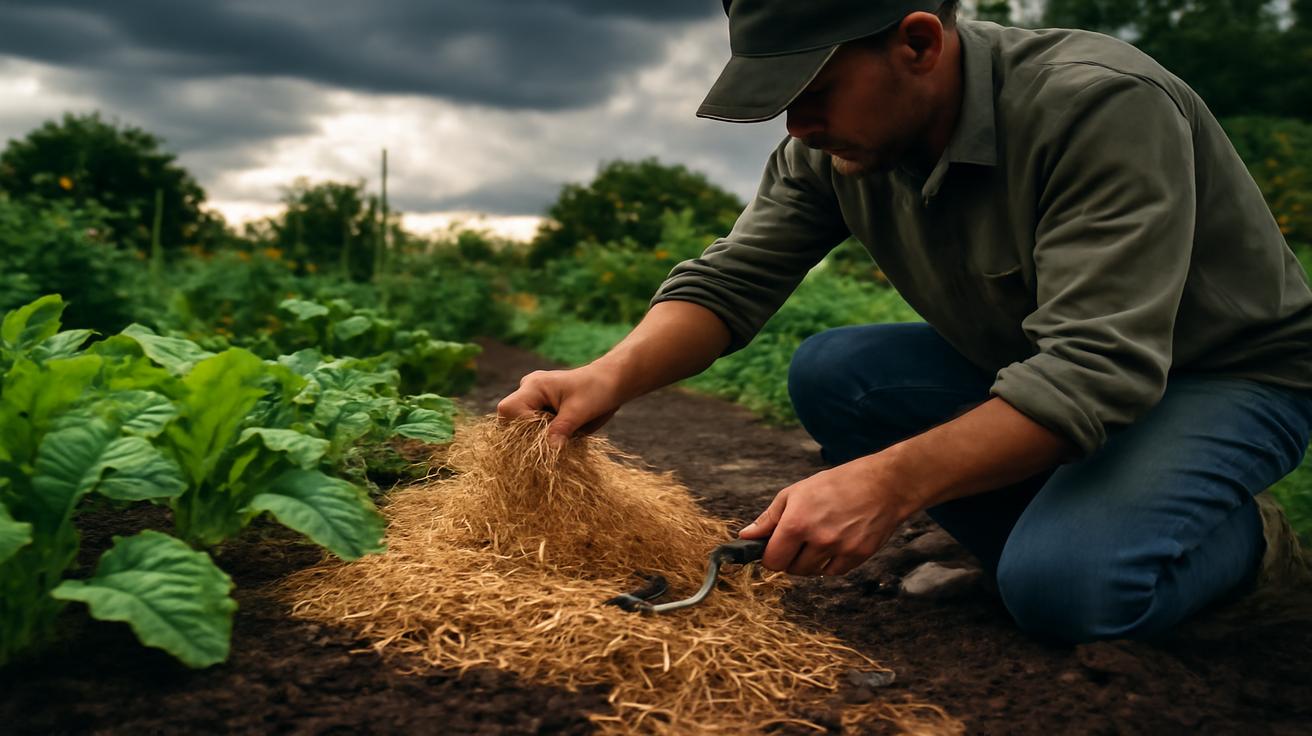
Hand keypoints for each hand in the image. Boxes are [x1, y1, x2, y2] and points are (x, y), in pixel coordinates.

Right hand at [496, 365, 625, 448]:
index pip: (508, 411)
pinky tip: (563, 436)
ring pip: (522, 429)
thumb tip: (549, 451)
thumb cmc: (597, 390)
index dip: (521, 428)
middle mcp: (528, 391)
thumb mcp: (580, 411)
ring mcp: (533, 400)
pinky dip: (545, 437)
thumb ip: (562, 429)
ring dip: (539, 438)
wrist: (611, 383)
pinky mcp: (541, 409)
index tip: (544, 437)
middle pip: (511, 421)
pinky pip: (534, 429)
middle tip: (556, 439)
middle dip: (530, 436)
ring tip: (563, 435)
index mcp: (533, 386)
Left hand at [736, 455, 918, 575]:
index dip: (769, 555)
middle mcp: (818, 539)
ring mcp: (840, 549)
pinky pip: (834, 571)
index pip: (772, 560)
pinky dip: (830, 563)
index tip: (774, 547)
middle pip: (790, 569)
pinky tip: (836, 542)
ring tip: (819, 537)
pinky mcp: (858, 556)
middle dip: (789, 558)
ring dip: (809, 561)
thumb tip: (746, 536)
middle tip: (799, 539)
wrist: (883, 484)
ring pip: (812, 572)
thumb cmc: (837, 484)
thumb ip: (769, 518)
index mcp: (797, 522)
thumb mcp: (796, 493)